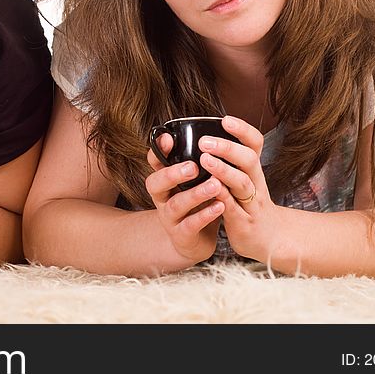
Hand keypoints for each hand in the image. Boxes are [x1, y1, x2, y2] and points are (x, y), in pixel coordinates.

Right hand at [145, 131, 223, 264]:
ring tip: (215, 185)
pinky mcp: (181, 235)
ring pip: (175, 204)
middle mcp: (162, 197)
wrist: (196, 241)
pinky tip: (219, 206)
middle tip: (192, 166)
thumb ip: (201, 161)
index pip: (155, 161)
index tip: (169, 138)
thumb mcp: (195, 180)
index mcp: (165, 179)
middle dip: (172, 173)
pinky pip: (190, 225)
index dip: (158, 150)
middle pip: (155, 183)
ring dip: (195, 194)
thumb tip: (216, 133)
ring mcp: (170, 217)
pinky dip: (205, 215)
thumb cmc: (198, 204)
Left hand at [197, 116, 278, 260]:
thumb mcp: (242, 179)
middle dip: (228, 148)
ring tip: (205, 160)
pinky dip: (222, 197)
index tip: (225, 119)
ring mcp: (252, 203)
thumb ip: (228, 161)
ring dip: (224, 170)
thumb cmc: (249, 205)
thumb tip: (205, 136)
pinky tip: (210, 188)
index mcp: (253, 169)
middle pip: (249, 160)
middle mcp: (256, 183)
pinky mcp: (244, 223)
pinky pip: (233, 208)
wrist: (269, 239)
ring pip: (242, 183)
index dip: (243, 130)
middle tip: (204, 141)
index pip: (255, 144)